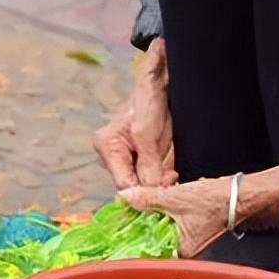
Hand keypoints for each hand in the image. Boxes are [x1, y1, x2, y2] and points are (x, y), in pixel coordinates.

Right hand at [92, 39, 175, 188]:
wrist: (162, 85)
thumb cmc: (149, 100)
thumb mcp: (147, 134)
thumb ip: (147, 165)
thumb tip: (150, 193)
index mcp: (107, 147)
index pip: (122, 183)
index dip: (142, 191)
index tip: (162, 189)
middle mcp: (115, 157)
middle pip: (133, 186)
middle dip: (153, 185)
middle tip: (170, 178)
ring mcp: (130, 159)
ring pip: (146, 184)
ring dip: (161, 182)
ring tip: (172, 172)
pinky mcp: (144, 160)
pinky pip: (154, 177)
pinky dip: (164, 177)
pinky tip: (171, 171)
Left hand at [120, 177, 233, 257]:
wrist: (240, 193)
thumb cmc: (217, 201)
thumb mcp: (176, 197)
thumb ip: (148, 198)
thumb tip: (126, 197)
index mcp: (181, 249)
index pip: (149, 249)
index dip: (133, 239)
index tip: (118, 230)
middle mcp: (185, 249)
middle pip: (153, 238)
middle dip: (141, 224)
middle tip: (126, 213)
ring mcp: (189, 239)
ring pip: (162, 229)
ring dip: (152, 216)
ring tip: (140, 206)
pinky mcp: (192, 227)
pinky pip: (171, 222)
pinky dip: (164, 212)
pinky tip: (159, 202)